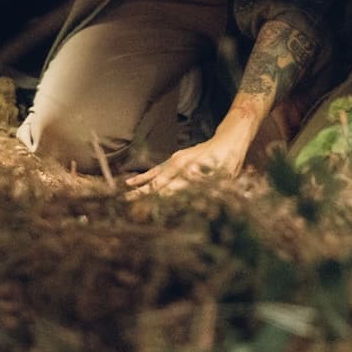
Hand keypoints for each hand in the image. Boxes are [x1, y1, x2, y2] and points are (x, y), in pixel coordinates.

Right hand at [128, 100, 264, 194]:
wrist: (228, 140)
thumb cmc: (229, 162)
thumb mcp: (223, 178)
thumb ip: (204, 187)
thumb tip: (190, 198)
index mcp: (191, 173)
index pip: (169, 190)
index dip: (156, 201)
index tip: (142, 211)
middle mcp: (180, 166)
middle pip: (157, 184)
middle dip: (142, 197)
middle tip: (126, 207)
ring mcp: (175, 161)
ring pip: (153, 176)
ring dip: (138, 187)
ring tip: (123, 196)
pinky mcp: (174, 159)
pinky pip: (155, 169)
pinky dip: (143, 176)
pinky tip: (130, 182)